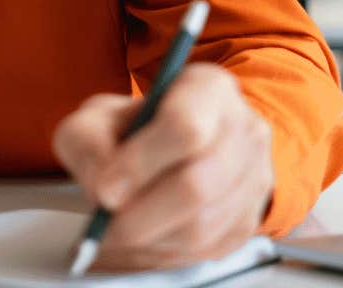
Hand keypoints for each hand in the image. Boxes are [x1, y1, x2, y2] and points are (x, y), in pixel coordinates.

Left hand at [52, 64, 273, 271]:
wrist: (171, 150)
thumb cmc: (134, 129)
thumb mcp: (98, 118)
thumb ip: (88, 141)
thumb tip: (104, 184)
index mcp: (208, 89)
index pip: (185, 128)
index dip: (141, 164)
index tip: (105, 189)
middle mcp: (243, 129)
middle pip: (196, 186)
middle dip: (140, 215)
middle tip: (106, 226)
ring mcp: (254, 177)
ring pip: (201, 226)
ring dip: (150, 239)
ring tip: (120, 233)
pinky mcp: (250, 219)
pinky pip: (206, 250)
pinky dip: (166, 253)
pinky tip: (144, 239)